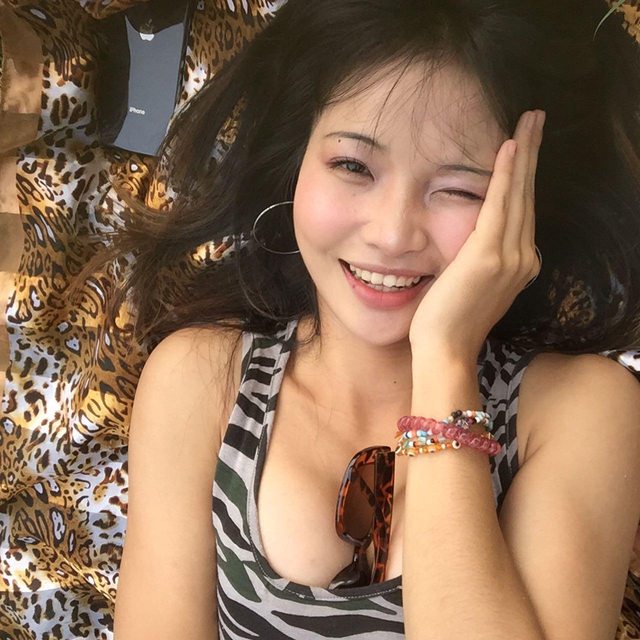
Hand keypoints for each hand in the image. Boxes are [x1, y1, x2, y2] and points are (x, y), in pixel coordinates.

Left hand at [409, 110, 544, 363]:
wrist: (444, 350)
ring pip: (519, 195)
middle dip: (532, 155)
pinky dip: (505, 175)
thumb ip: (478, 261)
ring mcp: (510, 258)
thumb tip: (471, 245)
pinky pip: (500, 205)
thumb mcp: (469, 286)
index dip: (525, 177)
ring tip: (530, 121)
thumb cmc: (446, 323)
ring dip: (524, 154)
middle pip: (528, 196)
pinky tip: (510, 146)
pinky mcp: (489, 256)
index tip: (525, 147)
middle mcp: (523, 259)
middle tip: (536, 119)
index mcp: (518, 265)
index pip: (522, 211)